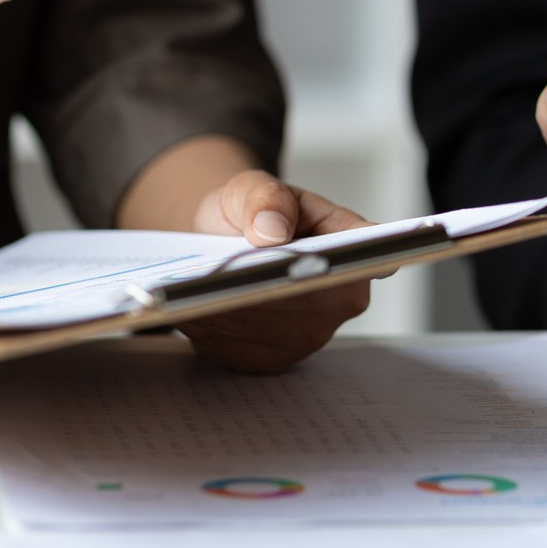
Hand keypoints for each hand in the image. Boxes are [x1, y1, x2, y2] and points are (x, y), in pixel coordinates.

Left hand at [179, 170, 373, 372]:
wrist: (228, 238)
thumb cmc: (252, 211)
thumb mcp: (254, 187)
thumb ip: (266, 198)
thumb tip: (270, 229)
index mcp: (354, 246)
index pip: (357, 262)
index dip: (328, 269)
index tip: (291, 266)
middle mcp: (341, 301)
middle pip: (305, 307)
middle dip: (261, 293)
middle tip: (216, 280)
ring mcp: (310, 336)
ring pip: (268, 333)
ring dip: (230, 316)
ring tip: (193, 293)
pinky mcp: (273, 360)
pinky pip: (240, 352)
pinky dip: (213, 332)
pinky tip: (189, 310)